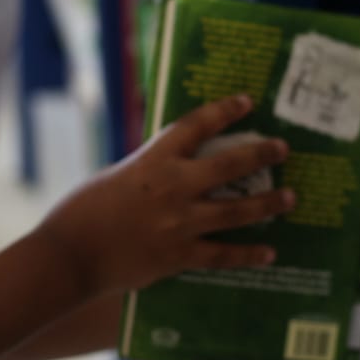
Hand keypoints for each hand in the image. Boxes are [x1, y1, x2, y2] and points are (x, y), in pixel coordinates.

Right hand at [31, 95, 293, 297]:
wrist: (70, 255)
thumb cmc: (82, 212)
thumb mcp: (116, 176)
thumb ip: (148, 170)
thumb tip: (172, 168)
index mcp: (152, 160)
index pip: (195, 125)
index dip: (224, 111)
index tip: (246, 102)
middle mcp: (173, 188)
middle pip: (229, 166)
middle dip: (260, 154)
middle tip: (282, 148)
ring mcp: (179, 224)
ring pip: (236, 211)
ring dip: (266, 204)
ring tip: (290, 198)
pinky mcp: (178, 257)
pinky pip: (222, 254)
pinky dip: (248, 254)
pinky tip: (268, 252)